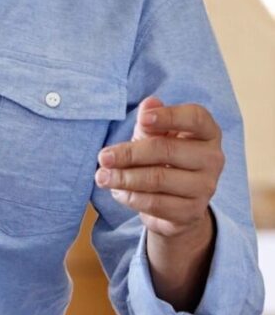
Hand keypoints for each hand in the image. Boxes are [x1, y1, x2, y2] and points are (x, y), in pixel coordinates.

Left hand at [95, 96, 223, 238]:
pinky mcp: (193, 211)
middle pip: (166, 150)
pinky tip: (118, 192)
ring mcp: (206, 186)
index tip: (143, 119)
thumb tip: (149, 103)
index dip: (169, 116)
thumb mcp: (156, 138)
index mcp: (207, 132)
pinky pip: (155, 203)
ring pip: (158, 178)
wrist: (175, 203)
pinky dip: (130, 197)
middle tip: (102, 157)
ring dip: (124, 178)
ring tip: (102, 177)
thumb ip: (151, 123)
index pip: (195, 118)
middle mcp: (212, 158)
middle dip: (128, 153)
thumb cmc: (164, 160)